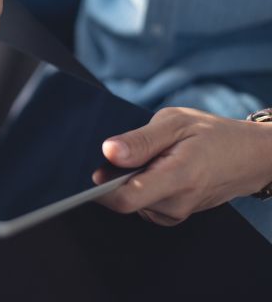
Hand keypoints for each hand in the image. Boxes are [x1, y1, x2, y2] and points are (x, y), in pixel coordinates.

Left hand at [94, 107, 271, 225]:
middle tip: (125, 150)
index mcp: (178, 178)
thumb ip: (140, 140)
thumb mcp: (175, 122)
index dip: (100, 188)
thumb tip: (108, 152)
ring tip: (149, 157)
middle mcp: (176, 204)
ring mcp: (175, 213)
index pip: (125, 199)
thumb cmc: (213, 135)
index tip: (89, 171)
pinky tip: (153, 169)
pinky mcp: (172, 215)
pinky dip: (139, 186)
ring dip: (129, 180)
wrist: (249, 157)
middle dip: (115, 176)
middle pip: (124, 200)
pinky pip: (142, 203)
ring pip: (132, 201)